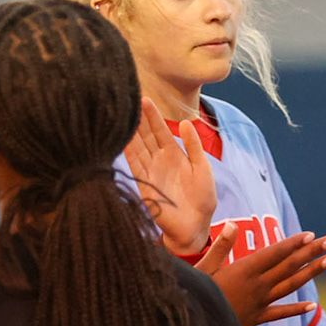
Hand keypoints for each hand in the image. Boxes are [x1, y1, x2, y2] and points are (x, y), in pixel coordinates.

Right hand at [123, 98, 215, 253]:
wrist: (196, 225)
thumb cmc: (202, 198)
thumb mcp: (202, 167)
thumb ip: (194, 146)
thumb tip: (185, 122)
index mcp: (174, 154)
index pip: (160, 130)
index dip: (152, 116)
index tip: (145, 99)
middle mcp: (159, 161)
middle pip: (145, 136)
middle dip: (138, 119)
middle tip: (129, 100)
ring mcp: (150, 172)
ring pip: (138, 148)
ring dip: (131, 133)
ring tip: (123, 115)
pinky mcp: (145, 185)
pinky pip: (135, 166)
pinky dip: (129, 153)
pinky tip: (123, 139)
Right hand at [199, 228, 325, 325]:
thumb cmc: (194, 294)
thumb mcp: (203, 268)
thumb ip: (221, 247)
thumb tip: (233, 225)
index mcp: (244, 270)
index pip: (274, 254)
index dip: (293, 244)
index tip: (310, 235)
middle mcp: (257, 285)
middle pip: (289, 266)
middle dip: (312, 252)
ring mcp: (260, 302)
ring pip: (291, 285)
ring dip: (311, 272)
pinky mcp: (257, 318)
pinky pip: (281, 313)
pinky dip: (297, 309)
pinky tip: (313, 305)